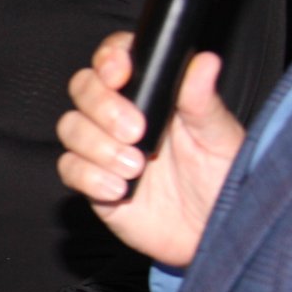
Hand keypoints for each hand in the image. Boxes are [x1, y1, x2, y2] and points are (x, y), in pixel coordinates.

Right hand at [56, 31, 243, 267]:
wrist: (213, 233)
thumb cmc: (221, 181)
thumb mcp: (219, 138)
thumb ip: (204, 101)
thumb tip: (205, 62)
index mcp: (152, 94)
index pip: (115, 58)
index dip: (109, 58)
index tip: (120, 72)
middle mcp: (121, 116)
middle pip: (83, 87)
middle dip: (102, 105)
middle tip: (135, 130)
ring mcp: (104, 149)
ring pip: (71, 127)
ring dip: (98, 145)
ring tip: (135, 166)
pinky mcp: (93, 182)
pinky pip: (70, 169)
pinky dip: (90, 176)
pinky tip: (119, 188)